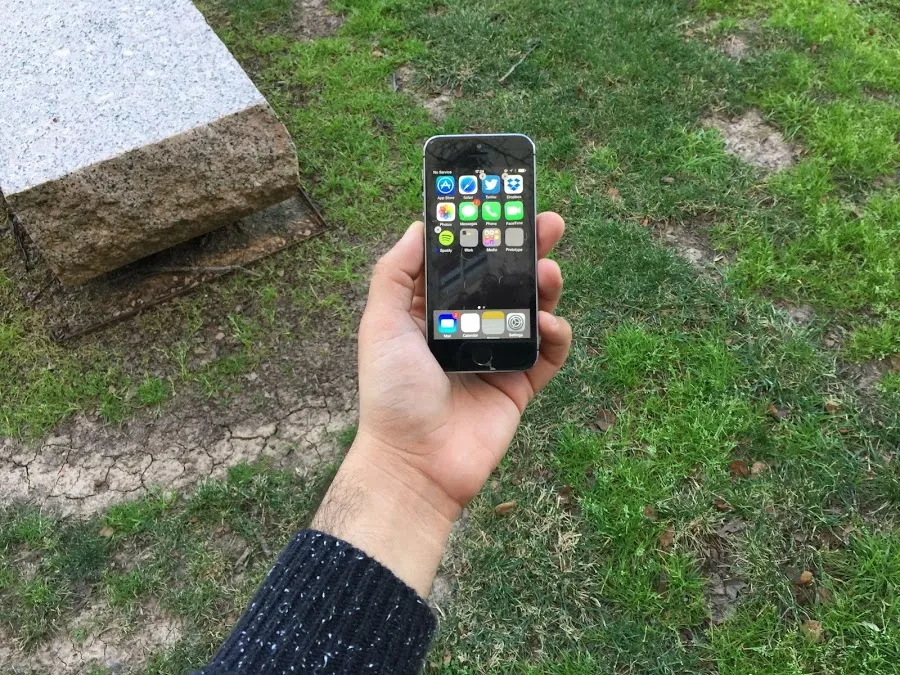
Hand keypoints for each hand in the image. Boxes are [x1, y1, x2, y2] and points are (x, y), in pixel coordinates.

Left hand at [313, 213, 569, 594]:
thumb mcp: (380, 324)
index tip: (502, 203)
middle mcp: (468, 327)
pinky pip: (549, 353)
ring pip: (533, 310)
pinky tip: (549, 326)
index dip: (483, 232)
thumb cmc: (391, 392)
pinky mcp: (521, 384)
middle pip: (506, 279)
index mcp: (434, 311)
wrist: (415, 462)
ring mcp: (497, 355)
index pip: (464, 262)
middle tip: (549, 223)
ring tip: (549, 273)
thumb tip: (419, 224)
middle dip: (528, 249)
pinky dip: (556, 335)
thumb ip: (395, 273)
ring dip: (546, 287)